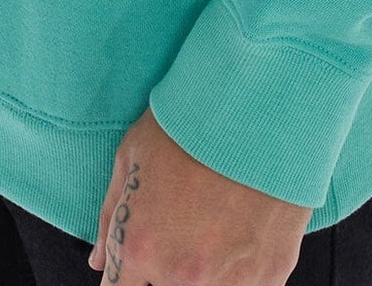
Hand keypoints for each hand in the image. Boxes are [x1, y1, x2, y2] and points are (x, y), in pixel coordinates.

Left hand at [88, 105, 312, 283]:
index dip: (128, 273)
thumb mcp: (133, 155)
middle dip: (164, 268)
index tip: (140, 259)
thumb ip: (111, 217)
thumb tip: (101, 261)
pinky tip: (243, 230)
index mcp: (140, 247)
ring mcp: (229, 281)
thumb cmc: (192, 121)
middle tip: (182, 227)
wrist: (260, 104)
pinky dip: (240, 270)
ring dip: (204, 271)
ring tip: (215, 225)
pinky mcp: (270, 275)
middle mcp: (182, 275)